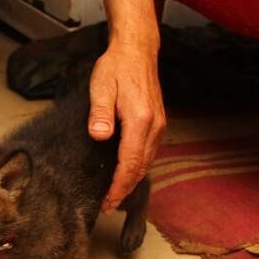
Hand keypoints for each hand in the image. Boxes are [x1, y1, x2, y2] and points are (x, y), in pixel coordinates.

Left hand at [88, 43, 165, 211]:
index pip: (129, 163)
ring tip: (113, 196)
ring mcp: (158, 126)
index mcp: (140, 120)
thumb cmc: (116, 68)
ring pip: (146, 163)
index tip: (107, 201)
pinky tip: (125, 175)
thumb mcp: (101, 87)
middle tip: (107, 206)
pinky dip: (137, 169)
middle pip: (140, 168)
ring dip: (131, 182)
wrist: (136, 52)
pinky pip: (148, 154)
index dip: (118, 186)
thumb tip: (99, 136)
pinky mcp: (157, 124)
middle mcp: (154, 126)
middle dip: (124, 190)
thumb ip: (99, 113)